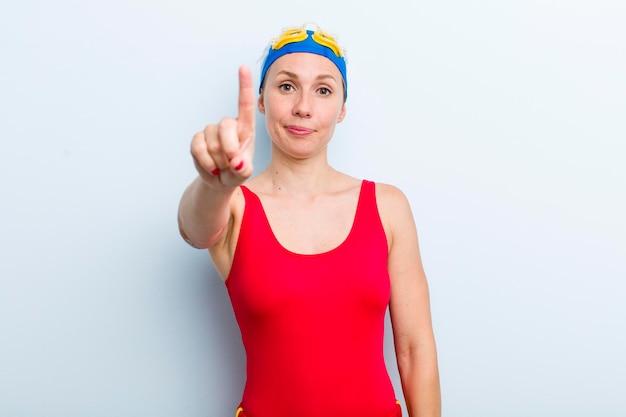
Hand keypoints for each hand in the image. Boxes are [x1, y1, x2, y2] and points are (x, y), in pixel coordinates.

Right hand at [190, 65, 254, 186]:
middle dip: (229, 149)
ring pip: (211, 140)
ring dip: (217, 160)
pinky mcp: (197, 139)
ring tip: (222, 167)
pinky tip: (211, 168)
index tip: (244, 67)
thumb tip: (235, 162)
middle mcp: (228, 125)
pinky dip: (205, 162)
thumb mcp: (244, 173)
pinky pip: (198, 147)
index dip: (244, 85)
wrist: (219, 180)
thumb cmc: (236, 172)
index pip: (245, 104)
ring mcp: (211, 131)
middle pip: (226, 126)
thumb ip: (243, 169)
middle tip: (232, 165)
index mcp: (245, 128)